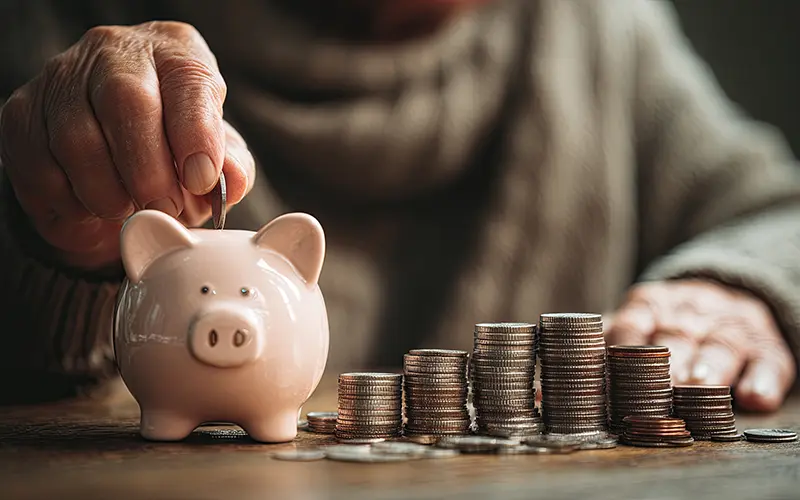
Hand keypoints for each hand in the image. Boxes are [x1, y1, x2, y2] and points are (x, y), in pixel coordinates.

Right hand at [0, 22, 254, 270]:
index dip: (195, 134)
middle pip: (125, 102)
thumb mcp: (218, 155)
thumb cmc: (178, 149)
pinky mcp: (22, 114)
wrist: (120, 154)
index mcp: (175, 52)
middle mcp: (114, 53)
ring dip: (108, 192)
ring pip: (76, 139)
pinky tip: (94, 208)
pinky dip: (71, 202)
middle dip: (148, 169)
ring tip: (132, 212)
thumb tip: (228, 181)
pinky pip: (39, 167)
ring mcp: (61, 79)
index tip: (201, 179)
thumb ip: (231, 166)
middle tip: (164, 208)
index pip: (186, 80)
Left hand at [605, 280, 796, 411]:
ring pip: (721, 345)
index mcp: (648, 306)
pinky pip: (768, 361)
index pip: (632, 324)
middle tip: (662, 384)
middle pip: (677, 337)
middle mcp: (689, 314)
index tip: (615, 370)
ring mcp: (729, 327)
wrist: (724, 295)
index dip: (625, 348)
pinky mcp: (766, 346)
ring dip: (711, 366)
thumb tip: (547, 392)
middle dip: (668, 362)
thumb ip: (595, 351)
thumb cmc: (662, 324)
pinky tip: (755, 397)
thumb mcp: (629, 323)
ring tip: (702, 385)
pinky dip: (763, 379)